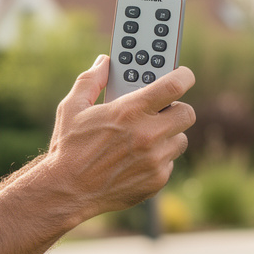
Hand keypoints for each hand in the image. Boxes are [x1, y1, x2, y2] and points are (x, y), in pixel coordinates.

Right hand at [44, 55, 195, 218]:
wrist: (67, 191)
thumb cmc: (68, 148)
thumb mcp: (72, 108)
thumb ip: (91, 80)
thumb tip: (104, 62)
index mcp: (130, 111)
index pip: (175, 84)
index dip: (184, 76)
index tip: (184, 75)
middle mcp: (148, 134)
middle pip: (187, 113)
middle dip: (177, 109)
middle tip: (161, 111)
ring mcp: (155, 159)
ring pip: (179, 140)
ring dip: (167, 136)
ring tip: (143, 138)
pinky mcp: (157, 180)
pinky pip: (169, 163)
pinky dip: (158, 160)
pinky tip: (136, 160)